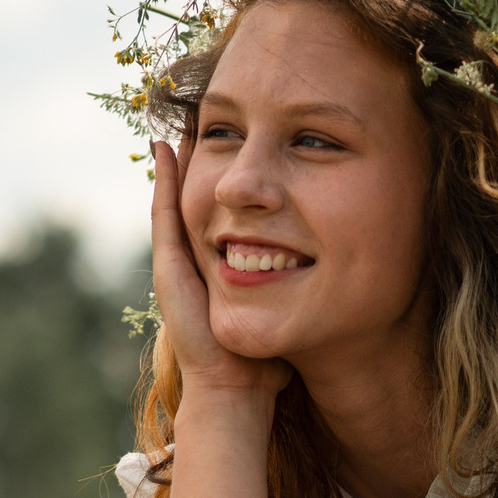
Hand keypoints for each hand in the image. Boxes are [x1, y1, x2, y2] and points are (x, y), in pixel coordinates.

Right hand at [151, 138, 289, 401]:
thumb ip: (302, 280)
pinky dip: (164, 181)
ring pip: (176, 197)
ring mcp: (177, 262)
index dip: (233, 172)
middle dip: (204, 155)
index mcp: (221, 264)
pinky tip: (165, 148)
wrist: (238, 386)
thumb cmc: (269, 354)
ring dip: (179, 157)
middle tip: (206, 112)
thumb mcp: (291, 300)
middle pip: (198, 194)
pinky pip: (164, 214)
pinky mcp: (169, 268)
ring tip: (184, 116)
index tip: (248, 135)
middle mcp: (195, 258)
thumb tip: (333, 257)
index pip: (226, 207)